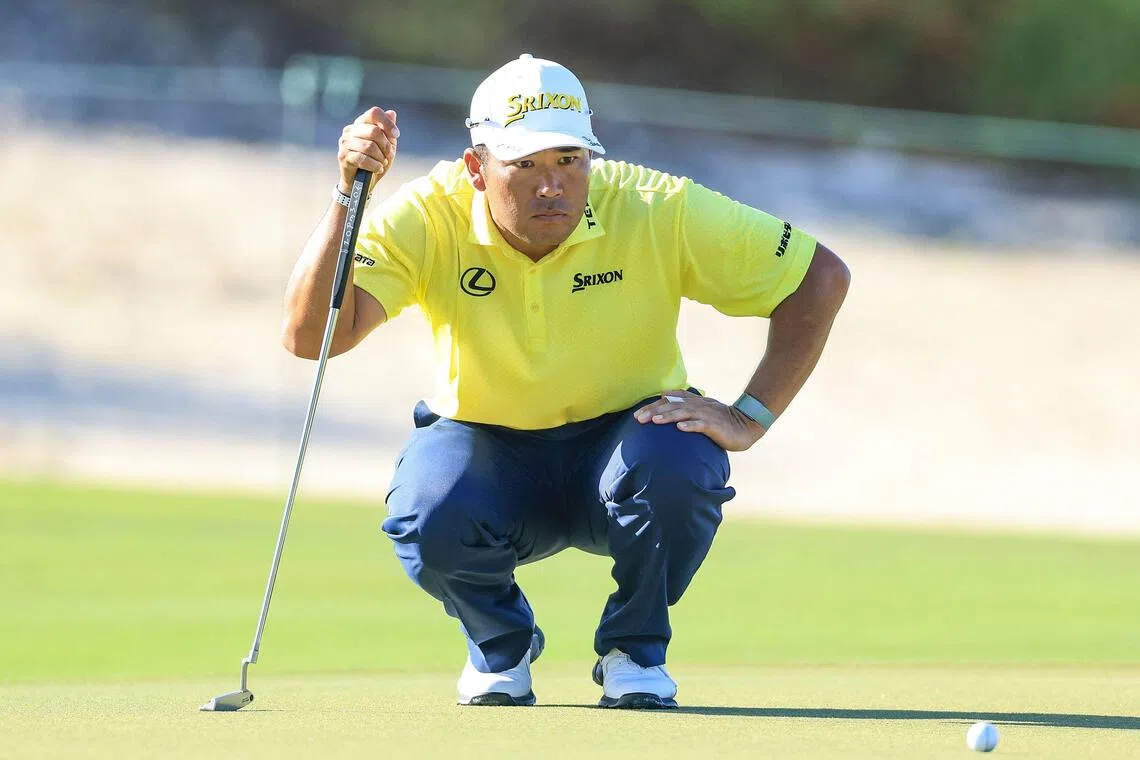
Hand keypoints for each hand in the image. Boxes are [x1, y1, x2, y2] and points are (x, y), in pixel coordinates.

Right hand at [338, 107, 398, 193]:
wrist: (362, 183)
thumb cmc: (375, 161)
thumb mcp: (386, 146)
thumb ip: (388, 130)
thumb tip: (391, 113)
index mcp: (360, 123)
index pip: (374, 113)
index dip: (387, 123)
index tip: (396, 135)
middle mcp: (350, 130)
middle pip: (374, 131)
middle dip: (386, 146)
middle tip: (388, 156)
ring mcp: (345, 142)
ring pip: (370, 146)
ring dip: (381, 158)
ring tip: (381, 163)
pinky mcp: (343, 156)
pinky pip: (364, 159)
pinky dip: (375, 166)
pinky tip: (377, 169)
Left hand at [634, 390, 766, 451]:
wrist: (746, 425)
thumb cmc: (721, 420)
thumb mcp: (701, 410)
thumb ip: (685, 406)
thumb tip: (665, 401)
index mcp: (693, 401)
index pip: (669, 400)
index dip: (652, 405)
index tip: (637, 414)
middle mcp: (697, 405)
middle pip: (672, 406)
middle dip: (654, 411)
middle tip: (638, 419)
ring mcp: (706, 414)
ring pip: (684, 413)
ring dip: (668, 416)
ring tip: (654, 421)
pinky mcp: (714, 425)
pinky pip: (701, 425)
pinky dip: (690, 426)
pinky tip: (680, 429)